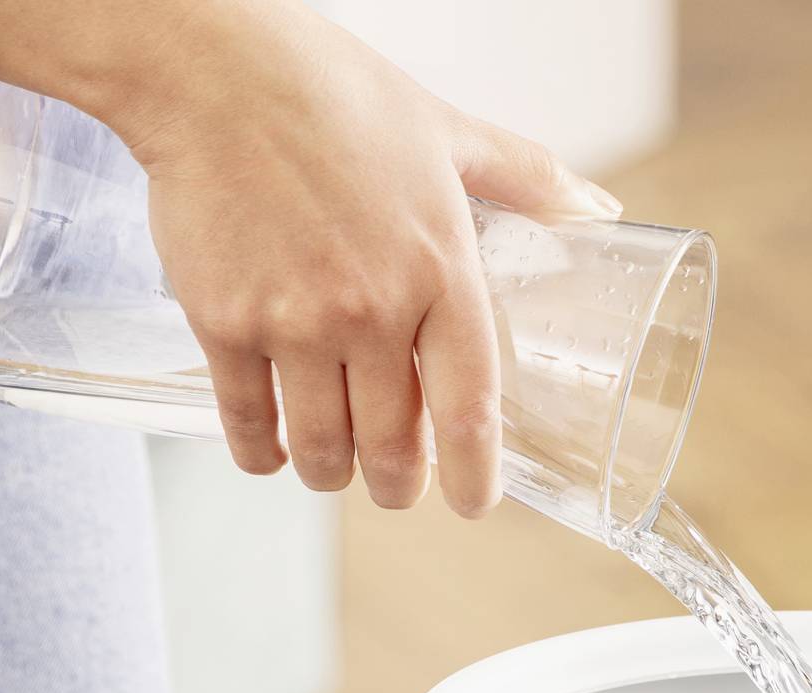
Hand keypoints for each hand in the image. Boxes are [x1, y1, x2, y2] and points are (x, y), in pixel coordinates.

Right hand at [0, 0, 619, 514]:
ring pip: (320, 448)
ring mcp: (295, 324)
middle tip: (395, 486)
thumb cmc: (332, 92)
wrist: (215, 70)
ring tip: (331, 466)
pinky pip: (247, 424)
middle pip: (391, 448)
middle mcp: (373, 310)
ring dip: (329, 473)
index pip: (472, 408)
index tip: (472, 504)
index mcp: (441, 270)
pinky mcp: (225, 324)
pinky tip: (269, 450)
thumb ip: (525, 178)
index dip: (474, 474)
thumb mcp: (447, 131)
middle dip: (396, 484)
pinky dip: (260, 452)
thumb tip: (596, 207)